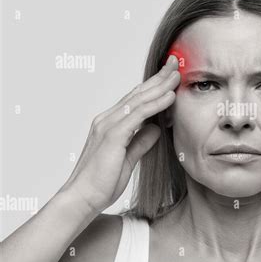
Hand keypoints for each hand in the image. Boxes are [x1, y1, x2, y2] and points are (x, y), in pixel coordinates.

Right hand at [60, 55, 180, 212]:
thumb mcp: (128, 158)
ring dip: (160, 86)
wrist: (82, 199)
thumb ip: (141, 142)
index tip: (170, 75)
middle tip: (176, 62)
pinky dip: (155, 104)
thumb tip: (156, 129)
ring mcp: (108, 126)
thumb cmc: (102, 182)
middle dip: (159, 77)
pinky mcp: (112, 136)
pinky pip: (138, 115)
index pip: (136, 100)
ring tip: (177, 74)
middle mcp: (108, 120)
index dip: (154, 86)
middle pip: (138, 93)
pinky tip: (169, 96)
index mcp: (110, 124)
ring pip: (139, 100)